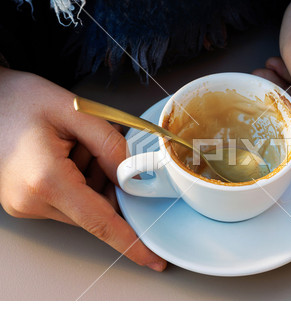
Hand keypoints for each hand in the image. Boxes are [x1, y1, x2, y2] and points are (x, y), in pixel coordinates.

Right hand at [0, 67, 166, 270]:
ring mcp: (25, 204)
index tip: (153, 259)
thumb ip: (111, 145)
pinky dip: (80, 180)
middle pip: (96, 211)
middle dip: (111, 185)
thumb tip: (134, 176)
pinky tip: (67, 153)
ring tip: (73, 145)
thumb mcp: (76, 111)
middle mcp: (32, 201)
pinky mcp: (25, 202)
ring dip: (94, 179)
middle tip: (95, 147)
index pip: (100, 222)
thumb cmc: (22, 100)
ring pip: (84, 206)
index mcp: (46, 180)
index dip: (131, 242)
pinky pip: (68, 201)